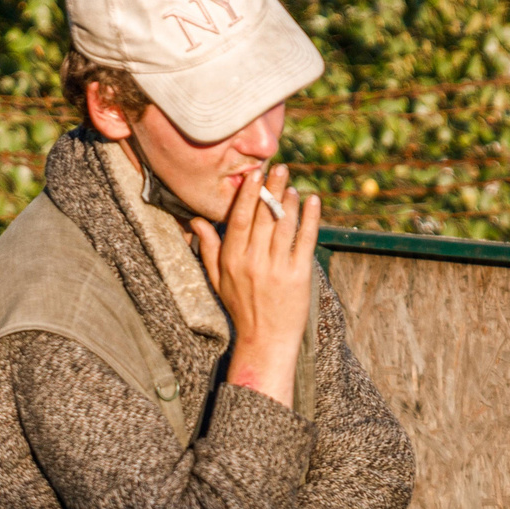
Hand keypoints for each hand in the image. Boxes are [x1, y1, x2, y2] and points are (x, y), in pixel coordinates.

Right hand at [194, 162, 319, 408]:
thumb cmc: (240, 308)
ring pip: (284, 225)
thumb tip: (196, 221)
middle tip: (279, 167)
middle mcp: (253, 262)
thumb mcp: (217, 280)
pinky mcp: (298, 277)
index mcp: (232, 260)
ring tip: (292, 183)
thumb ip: (208, 248)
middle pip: (263, 217)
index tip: (254, 174)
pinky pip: (305, 241)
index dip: (248, 193)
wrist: (265, 341)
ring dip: (290, 201)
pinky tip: (313, 201)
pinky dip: (311, 219)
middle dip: (271, 189)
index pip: (239, 218)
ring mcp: (277, 269)